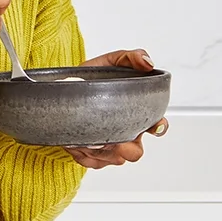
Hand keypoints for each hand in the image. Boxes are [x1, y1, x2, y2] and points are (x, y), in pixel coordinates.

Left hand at [65, 49, 167, 167]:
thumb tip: (147, 63)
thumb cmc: (93, 76)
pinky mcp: (91, 155)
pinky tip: (77, 141)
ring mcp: (109, 146)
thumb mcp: (112, 60)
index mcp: (136, 113)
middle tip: (116, 139)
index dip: (159, 127)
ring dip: (103, 151)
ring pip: (114, 159)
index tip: (154, 125)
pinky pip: (92, 162)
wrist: (62, 86)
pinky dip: (85, 154)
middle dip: (128, 149)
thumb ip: (132, 57)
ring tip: (89, 137)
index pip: (157, 125)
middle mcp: (126, 132)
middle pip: (136, 152)